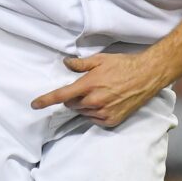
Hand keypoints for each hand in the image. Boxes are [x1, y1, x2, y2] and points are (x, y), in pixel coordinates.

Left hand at [30, 53, 162, 127]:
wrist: (147, 76)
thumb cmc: (123, 65)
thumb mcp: (100, 59)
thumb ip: (80, 64)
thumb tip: (66, 63)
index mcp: (89, 84)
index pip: (62, 95)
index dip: (46, 100)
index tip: (35, 105)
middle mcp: (95, 101)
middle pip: (72, 105)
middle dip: (73, 98)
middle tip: (85, 87)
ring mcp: (104, 112)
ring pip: (83, 112)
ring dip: (84, 105)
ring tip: (99, 93)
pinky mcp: (112, 120)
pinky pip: (94, 120)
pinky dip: (94, 113)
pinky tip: (104, 103)